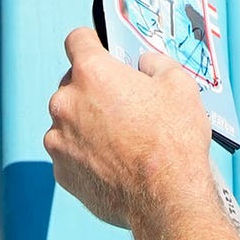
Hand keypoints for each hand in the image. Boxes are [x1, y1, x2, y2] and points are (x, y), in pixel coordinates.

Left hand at [44, 25, 213, 231]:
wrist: (166, 199)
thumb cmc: (173, 141)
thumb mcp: (179, 85)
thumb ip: (156, 64)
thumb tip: (145, 64)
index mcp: (91, 73)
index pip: (77, 40)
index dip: (92, 42)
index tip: (102, 51)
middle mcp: (65, 103)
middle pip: (73, 84)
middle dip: (95, 91)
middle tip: (125, 105)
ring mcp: (59, 140)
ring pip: (70, 122)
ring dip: (88, 125)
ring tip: (123, 141)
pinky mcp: (62, 172)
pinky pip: (71, 154)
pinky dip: (87, 155)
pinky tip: (115, 164)